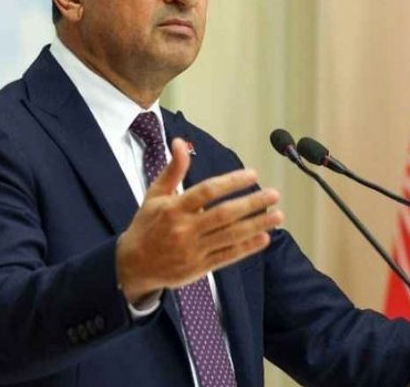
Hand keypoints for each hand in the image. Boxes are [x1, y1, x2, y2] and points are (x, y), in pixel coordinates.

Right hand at [116, 138, 282, 303]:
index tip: (253, 174)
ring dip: (257, 225)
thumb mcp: (155, 195)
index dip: (232, 182)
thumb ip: (173, 170)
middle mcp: (184, 229)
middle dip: (252, 203)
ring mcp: (192, 250)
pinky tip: (265, 238)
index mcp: (173, 208)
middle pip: (224, 214)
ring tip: (278, 215)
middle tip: (274, 194)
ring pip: (230, 236)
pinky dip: (247, 247)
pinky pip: (227, 256)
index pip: (207, 191)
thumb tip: (179, 142)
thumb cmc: (147, 225)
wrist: (132, 265)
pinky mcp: (199, 268)